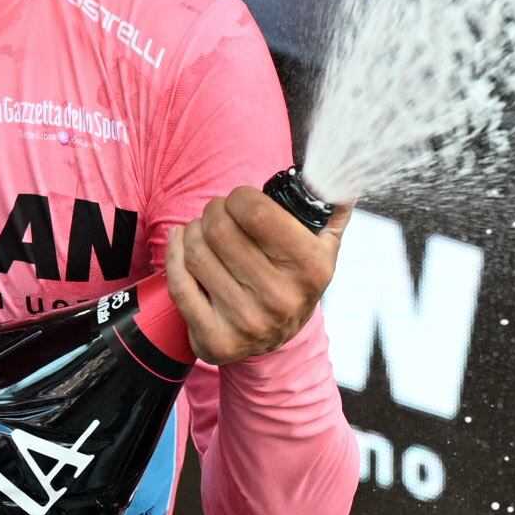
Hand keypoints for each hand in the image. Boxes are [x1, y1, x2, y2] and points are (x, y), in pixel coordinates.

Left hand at [165, 186, 353, 363]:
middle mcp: (282, 299)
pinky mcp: (216, 341)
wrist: (279, 341)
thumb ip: (333, 207)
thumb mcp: (324, 245)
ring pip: (195, 253)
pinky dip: (174, 255)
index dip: (239, 197)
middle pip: (219, 229)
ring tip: (203, 232)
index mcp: (311, 268)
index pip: (255, 212)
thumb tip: (340, 174)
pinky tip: (181, 245)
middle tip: (218, 214)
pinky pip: (179, 284)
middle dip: (213, 211)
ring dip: (192, 232)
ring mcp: (247, 323)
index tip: (239, 201)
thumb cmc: (294, 277)